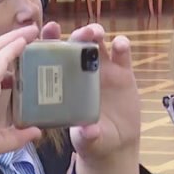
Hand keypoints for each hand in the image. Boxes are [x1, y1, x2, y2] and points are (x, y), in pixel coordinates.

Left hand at [63, 24, 142, 173]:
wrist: (116, 143)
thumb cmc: (92, 139)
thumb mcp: (88, 141)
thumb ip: (88, 137)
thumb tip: (89, 132)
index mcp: (65, 83)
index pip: (53, 58)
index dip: (49, 41)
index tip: (49, 30)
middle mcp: (82, 71)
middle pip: (76, 43)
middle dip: (77, 33)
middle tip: (80, 33)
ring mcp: (103, 69)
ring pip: (98, 43)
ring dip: (95, 33)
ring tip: (95, 34)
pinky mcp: (123, 73)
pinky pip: (122, 54)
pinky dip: (121, 46)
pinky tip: (119, 44)